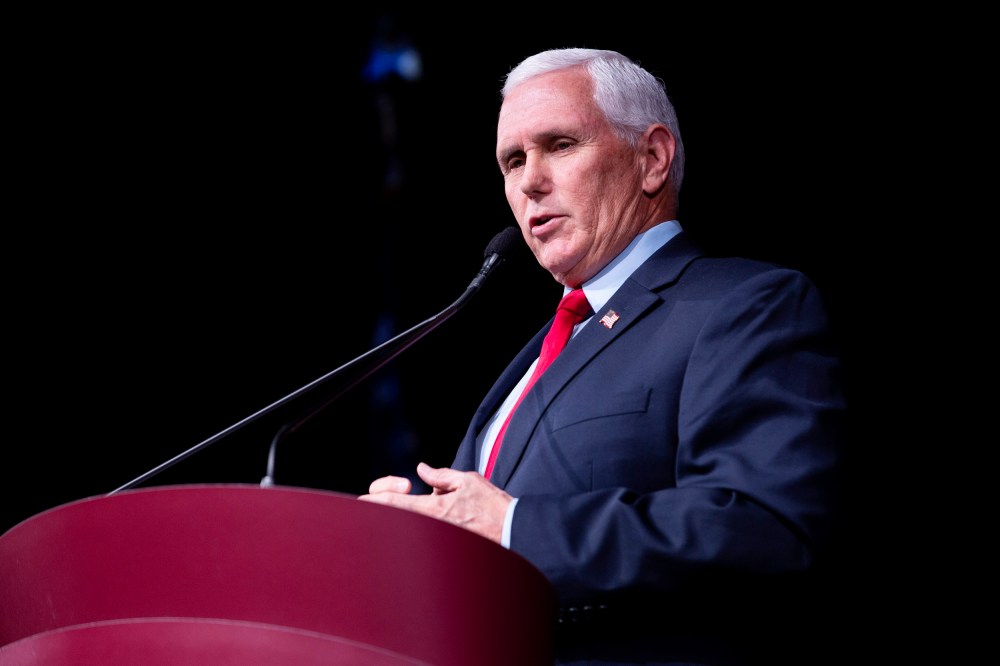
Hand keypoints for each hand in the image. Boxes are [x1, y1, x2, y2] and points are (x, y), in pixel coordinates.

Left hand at [358, 462, 512, 543]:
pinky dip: (422, 524)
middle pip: (395, 516)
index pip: (393, 503)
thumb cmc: (494, 506)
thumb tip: (421, 471)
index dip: (374, 499)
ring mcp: (437, 538)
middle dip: (388, 504)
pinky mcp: (445, 547)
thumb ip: (441, 476)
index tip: (361, 499)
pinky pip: (425, 534)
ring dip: (406, 515)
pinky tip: (436, 517)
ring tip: (420, 505)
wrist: (513, 531)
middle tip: (396, 495)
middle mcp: (431, 526)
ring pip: (410, 525)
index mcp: (433, 508)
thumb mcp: (468, 481)